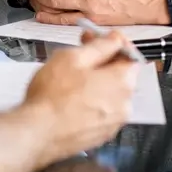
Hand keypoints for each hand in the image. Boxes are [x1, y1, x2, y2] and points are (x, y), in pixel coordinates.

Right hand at [22, 32, 139, 167]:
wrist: (39, 132)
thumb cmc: (53, 93)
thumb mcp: (73, 58)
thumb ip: (99, 47)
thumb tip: (116, 39)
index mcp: (122, 81)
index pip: (131, 55)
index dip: (115, 42)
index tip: (98, 36)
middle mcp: (125, 104)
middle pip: (121, 75)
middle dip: (104, 60)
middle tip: (80, 51)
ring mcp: (114, 123)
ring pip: (111, 93)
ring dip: (97, 80)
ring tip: (72, 75)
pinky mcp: (101, 135)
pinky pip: (102, 110)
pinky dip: (92, 100)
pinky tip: (71, 97)